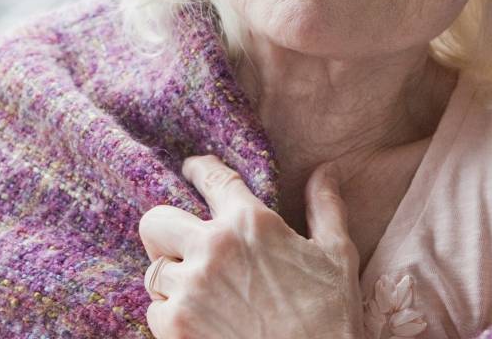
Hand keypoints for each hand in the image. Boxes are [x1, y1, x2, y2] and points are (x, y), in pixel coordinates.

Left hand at [138, 155, 365, 338]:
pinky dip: (170, 315)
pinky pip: (154, 310)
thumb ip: (325, 208)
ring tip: (196, 290)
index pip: (212, 179)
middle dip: (165, 231)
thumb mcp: (337, 255)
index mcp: (251, 223)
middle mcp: (212, 248)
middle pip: (156, 222)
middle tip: (182, 244)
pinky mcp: (176, 327)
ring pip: (154, 270)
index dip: (198, 169)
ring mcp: (190, 289)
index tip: (191, 168)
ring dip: (172, 279)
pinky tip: (197, 320)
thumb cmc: (331, 316)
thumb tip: (325, 171)